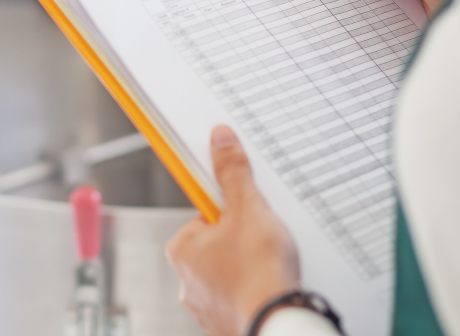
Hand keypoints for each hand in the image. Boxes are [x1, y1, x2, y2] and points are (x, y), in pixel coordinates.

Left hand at [166, 126, 299, 335]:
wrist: (277, 322)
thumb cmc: (259, 272)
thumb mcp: (248, 209)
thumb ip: (233, 173)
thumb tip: (220, 141)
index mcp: (182, 249)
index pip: (205, 214)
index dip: (232, 209)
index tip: (248, 210)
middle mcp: (187, 280)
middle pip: (218, 242)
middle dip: (242, 238)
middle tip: (265, 237)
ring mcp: (206, 305)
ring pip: (230, 270)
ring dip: (250, 265)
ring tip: (271, 264)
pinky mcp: (226, 322)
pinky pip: (241, 295)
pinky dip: (255, 289)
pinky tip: (270, 285)